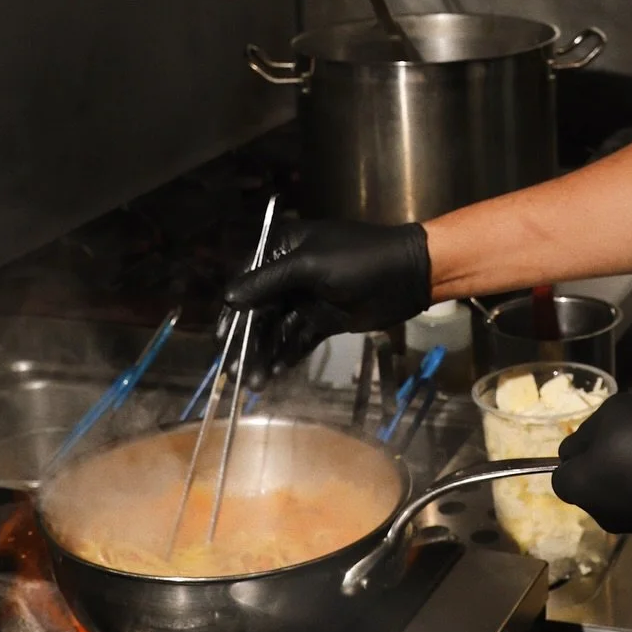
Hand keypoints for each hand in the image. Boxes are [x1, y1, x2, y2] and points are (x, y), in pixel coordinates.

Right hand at [224, 219, 430, 383]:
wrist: (409, 275)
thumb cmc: (359, 260)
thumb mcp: (310, 266)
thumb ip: (269, 282)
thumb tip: (228, 298)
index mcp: (284, 249)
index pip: (248, 280)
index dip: (234, 311)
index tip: (223, 340)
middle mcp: (290, 274)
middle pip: (260, 310)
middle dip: (248, 341)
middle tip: (237, 372)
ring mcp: (307, 298)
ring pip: (277, 329)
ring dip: (266, 353)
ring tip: (258, 382)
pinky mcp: (323, 319)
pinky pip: (298, 339)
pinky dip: (287, 355)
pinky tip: (276, 373)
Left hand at [552, 390, 631, 536]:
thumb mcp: (613, 412)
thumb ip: (588, 432)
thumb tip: (579, 448)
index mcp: (581, 487)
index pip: (561, 475)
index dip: (577, 454)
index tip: (597, 438)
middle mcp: (601, 514)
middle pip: (592, 488)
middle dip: (604, 467)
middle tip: (628, 441)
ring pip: (622, 497)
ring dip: (631, 478)